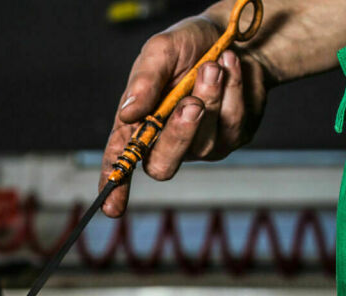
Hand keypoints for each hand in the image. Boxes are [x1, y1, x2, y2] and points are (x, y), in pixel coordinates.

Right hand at [100, 16, 269, 216]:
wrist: (232, 37)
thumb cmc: (188, 46)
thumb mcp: (161, 50)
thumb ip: (144, 80)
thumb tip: (129, 113)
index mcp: (137, 124)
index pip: (120, 161)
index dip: (114, 185)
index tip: (112, 207)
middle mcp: (166, 141)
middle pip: (163, 165)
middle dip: (179, 135)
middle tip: (191, 103)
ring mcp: (201, 145)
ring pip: (204, 141)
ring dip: (211, 97)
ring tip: (213, 65)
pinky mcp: (231, 138)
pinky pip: (233, 123)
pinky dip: (233, 89)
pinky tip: (231, 67)